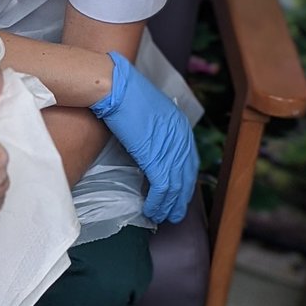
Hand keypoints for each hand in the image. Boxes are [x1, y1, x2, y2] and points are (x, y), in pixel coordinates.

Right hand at [90, 52, 198, 223]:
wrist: (116, 88)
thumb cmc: (124, 95)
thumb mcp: (147, 113)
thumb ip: (155, 132)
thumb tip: (149, 149)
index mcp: (181, 126)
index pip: (189, 161)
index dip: (184, 181)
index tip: (178, 194)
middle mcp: (181, 138)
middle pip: (186, 177)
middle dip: (180, 198)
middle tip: (174, 214)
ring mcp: (170, 148)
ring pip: (175, 186)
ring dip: (167, 205)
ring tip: (161, 217)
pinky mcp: (156, 157)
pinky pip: (162, 187)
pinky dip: (157, 202)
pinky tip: (151, 210)